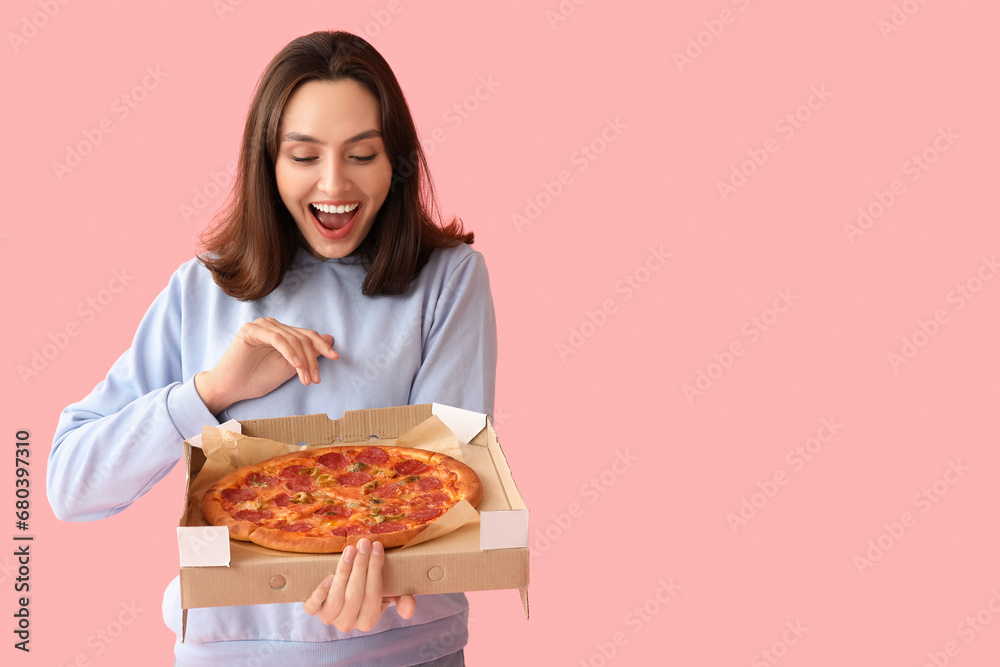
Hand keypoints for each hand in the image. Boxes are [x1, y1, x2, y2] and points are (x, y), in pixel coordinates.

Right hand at [195, 317, 338, 413]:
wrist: (232, 389)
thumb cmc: (258, 379)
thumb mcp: (290, 368)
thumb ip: (307, 354)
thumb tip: (329, 339)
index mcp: (282, 332)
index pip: (307, 335)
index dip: (322, 346)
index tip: (335, 358)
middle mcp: (272, 325)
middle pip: (302, 338)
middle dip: (312, 359)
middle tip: (315, 379)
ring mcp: (261, 326)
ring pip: (292, 339)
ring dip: (303, 360)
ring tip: (307, 379)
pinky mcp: (251, 330)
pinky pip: (277, 339)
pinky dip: (289, 352)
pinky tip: (296, 365)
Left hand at [303, 538, 415, 631]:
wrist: (344, 595)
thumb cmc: (369, 590)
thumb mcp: (390, 594)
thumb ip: (403, 599)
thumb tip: (409, 611)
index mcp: (369, 620)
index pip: (374, 594)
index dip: (376, 570)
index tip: (378, 547)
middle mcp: (348, 623)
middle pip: (356, 594)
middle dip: (361, 566)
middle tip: (365, 543)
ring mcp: (329, 618)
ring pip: (336, 597)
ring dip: (344, 571)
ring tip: (350, 549)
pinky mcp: (314, 611)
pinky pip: (313, 606)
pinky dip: (319, 593)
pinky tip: (328, 577)